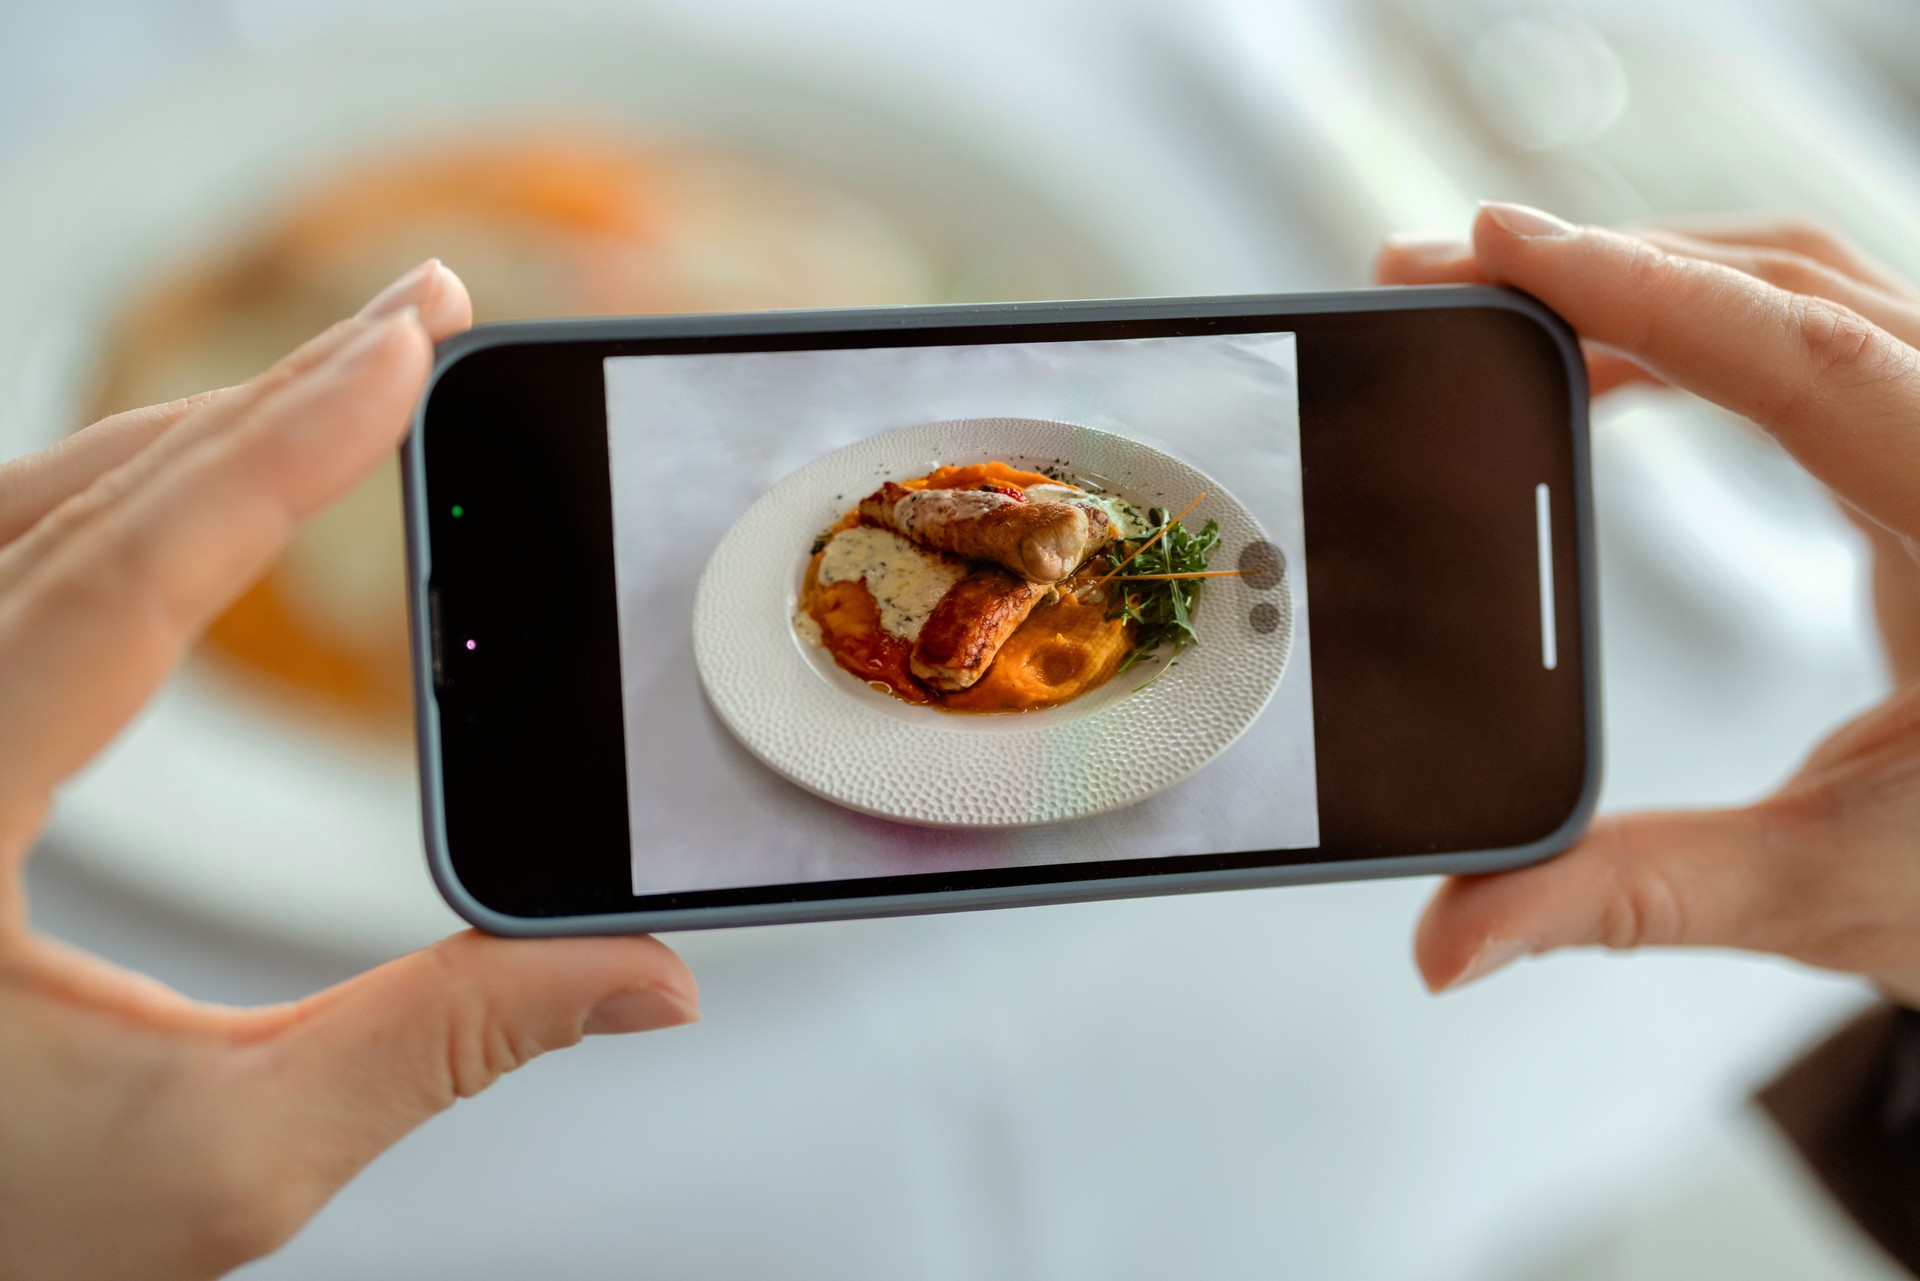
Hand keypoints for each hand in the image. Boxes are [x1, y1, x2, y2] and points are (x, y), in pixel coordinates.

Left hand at [0, 262, 697, 1279]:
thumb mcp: (228, 1156)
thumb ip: (443, 1046)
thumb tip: (644, 979)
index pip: (130, 572)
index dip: (290, 447)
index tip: (408, 344)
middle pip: (83, 501)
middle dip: (267, 396)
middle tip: (420, 319)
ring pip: (25, 512)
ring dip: (191, 437)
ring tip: (341, 392)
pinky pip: (3, 561)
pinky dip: (117, 500)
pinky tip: (195, 500)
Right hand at [1376, 204, 1919, 1001]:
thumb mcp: (1831, 890)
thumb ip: (1629, 898)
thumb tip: (1451, 938)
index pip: (1809, 357)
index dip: (1643, 288)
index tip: (1500, 247)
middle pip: (1797, 286)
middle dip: (1607, 264)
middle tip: (1446, 271)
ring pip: (1813, 292)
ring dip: (1651, 280)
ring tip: (1504, 305)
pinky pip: (1822, 337)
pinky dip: (1701, 325)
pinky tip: (1615, 367)